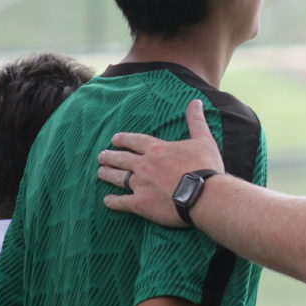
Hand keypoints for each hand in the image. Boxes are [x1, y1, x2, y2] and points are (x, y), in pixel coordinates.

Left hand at [98, 99, 224, 227]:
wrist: (204, 194)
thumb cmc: (205, 166)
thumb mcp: (203, 139)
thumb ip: (196, 120)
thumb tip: (196, 101)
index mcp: (157, 149)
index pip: (136, 141)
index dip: (124, 139)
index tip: (115, 139)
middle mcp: (144, 165)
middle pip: (122, 158)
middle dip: (111, 156)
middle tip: (101, 155)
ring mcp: (140, 184)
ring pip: (118, 178)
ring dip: (108, 174)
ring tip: (100, 172)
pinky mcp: (141, 204)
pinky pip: (122, 202)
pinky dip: (113, 201)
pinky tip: (107, 200)